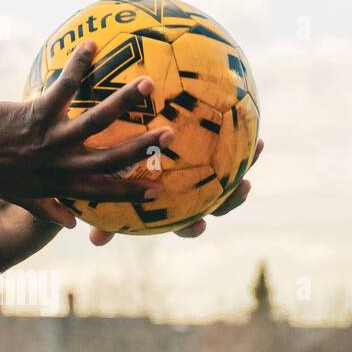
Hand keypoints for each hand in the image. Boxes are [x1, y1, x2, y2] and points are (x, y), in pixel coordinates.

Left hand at [0, 43, 172, 202]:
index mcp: (56, 185)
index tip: (158, 191)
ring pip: (93, 122)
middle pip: (107, 159)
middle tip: (170, 134)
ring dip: (122, 103)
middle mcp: (56, 166)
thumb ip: (47, 208)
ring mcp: (47, 140)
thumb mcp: (19, 197)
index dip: (130, 193)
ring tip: (147, 84)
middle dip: (141, 148)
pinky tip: (92, 46)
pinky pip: (63, 88)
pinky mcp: (33, 115)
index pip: (101, 192)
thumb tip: (72, 224)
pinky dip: (78, 66)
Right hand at [89, 137, 263, 244]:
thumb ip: (103, 215)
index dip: (193, 227)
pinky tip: (238, 110)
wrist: (123, 128)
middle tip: (242, 187)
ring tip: (256, 146)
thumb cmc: (107, 168)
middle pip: (217, 201)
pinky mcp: (208, 140)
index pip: (184, 223)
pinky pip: (223, 133)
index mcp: (169, 206)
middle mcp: (191, 190)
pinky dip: (231, 125)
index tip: (199, 226)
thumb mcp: (101, 192)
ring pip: (229, 169)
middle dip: (231, 198)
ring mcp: (203, 166)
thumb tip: (94, 241)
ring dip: (245, 160)